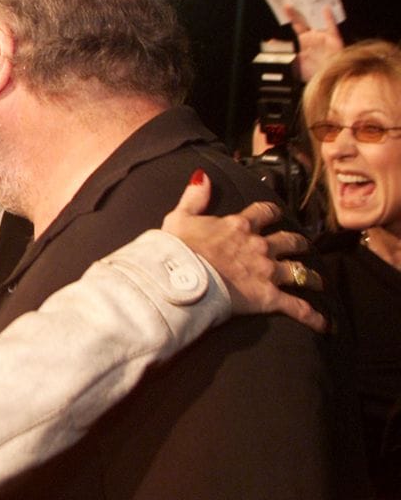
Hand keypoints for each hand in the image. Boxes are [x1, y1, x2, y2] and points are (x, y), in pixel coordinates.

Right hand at [162, 171, 324, 330]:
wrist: (179, 279)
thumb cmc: (176, 250)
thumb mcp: (180, 217)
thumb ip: (194, 196)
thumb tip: (202, 175)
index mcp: (240, 226)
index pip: (265, 212)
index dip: (272, 212)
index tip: (275, 213)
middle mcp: (259, 246)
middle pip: (289, 240)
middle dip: (298, 243)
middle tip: (302, 246)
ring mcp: (267, 272)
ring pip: (300, 271)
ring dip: (310, 276)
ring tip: (317, 281)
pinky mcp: (268, 297)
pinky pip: (297, 307)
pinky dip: (312, 316)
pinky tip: (323, 324)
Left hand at [285, 3, 342, 82]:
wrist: (327, 77)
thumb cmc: (312, 72)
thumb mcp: (293, 61)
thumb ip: (283, 51)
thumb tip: (269, 44)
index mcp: (303, 43)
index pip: (295, 28)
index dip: (290, 18)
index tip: (283, 8)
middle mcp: (312, 38)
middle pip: (304, 21)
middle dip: (297, 13)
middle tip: (288, 2)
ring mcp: (322, 37)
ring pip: (316, 21)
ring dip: (312, 12)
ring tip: (306, 1)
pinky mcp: (333, 39)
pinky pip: (331, 26)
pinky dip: (328, 18)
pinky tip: (325, 9)